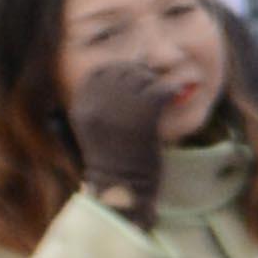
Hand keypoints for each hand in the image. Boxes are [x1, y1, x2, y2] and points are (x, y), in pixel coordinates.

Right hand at [68, 55, 183, 212]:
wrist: (122, 188)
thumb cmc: (115, 161)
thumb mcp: (99, 128)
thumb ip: (107, 102)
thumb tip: (132, 71)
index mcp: (82, 106)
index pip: (99, 72)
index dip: (118, 70)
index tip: (133, 77)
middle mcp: (96, 104)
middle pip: (121, 71)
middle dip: (139, 74)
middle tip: (152, 87)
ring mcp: (118, 108)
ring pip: (142, 77)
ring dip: (155, 83)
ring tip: (161, 96)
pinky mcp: (142, 115)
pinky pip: (161, 89)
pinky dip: (171, 90)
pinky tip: (175, 96)